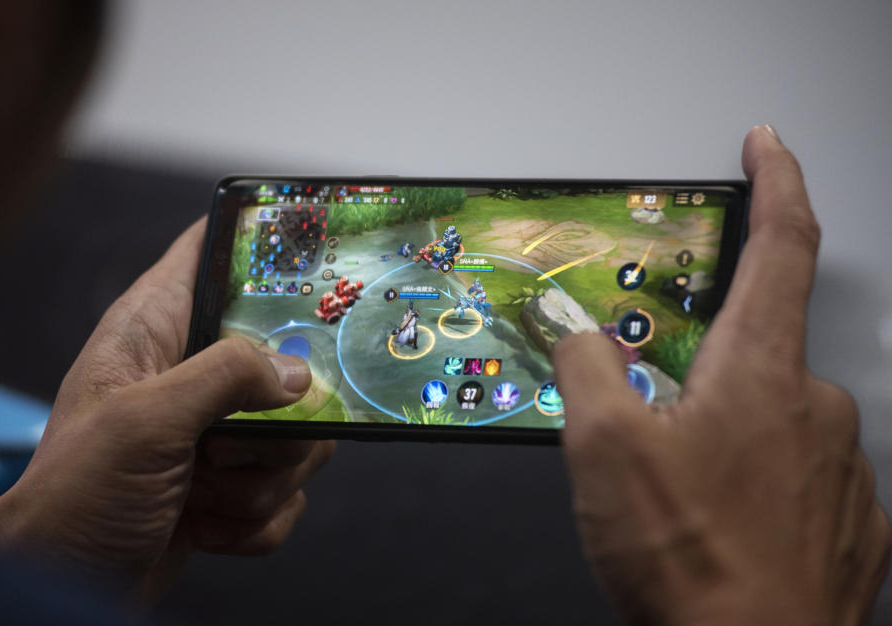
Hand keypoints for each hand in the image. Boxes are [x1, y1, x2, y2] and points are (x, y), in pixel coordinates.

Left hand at [0, 218, 334, 602]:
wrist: (65, 585)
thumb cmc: (79, 494)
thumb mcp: (145, 420)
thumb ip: (225, 377)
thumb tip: (295, 376)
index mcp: (157, 329)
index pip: (209, 251)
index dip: (256, 244)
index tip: (302, 263)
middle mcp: (194, 373)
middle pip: (287, 361)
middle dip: (273, 422)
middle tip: (223, 443)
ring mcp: (221, 431)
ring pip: (299, 436)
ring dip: (260, 482)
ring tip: (203, 495)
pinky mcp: (236, 484)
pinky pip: (288, 492)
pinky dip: (256, 521)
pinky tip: (206, 526)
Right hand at [552, 126, 889, 624]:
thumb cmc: (691, 558)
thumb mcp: (605, 449)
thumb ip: (588, 369)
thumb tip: (576, 332)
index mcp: (761, 372)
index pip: (782, 246)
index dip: (777, 184)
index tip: (768, 146)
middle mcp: (816, 407)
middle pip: (758, 350)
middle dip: (704, 372)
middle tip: (657, 430)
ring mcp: (843, 468)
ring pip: (774, 419)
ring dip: (725, 436)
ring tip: (682, 497)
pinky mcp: (852, 522)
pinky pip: (797, 475)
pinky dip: (755, 483)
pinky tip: (720, 525)